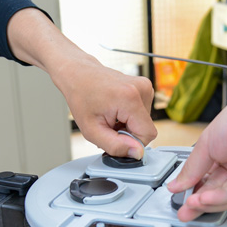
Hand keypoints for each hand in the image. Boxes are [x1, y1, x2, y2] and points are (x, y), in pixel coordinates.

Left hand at [7, 9, 156, 156]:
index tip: (115, 135)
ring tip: (111, 115)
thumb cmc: (81, 96)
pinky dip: (129, 116)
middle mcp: (142, 89)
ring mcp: (145, 86)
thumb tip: (137, 153)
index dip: (132, 142)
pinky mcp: (145, 86)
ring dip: (128, 124)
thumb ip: (115, 146)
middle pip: (145, 128)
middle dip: (128, 132)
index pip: (148, 134)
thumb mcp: (91, 130)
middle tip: (109, 124)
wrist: (78, 73)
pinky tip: (116, 109)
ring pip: (144, 121)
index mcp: (130, 98)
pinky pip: (142, 112)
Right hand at [167, 95, 226, 221]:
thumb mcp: (206, 143)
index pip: (203, 172)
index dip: (190, 184)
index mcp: (221, 146)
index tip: (177, 193)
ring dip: (207, 201)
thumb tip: (177, 184)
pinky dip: (220, 198)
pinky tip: (206, 200)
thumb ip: (191, 168)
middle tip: (183, 211)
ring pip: (225, 194)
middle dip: (197, 200)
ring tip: (191, 205)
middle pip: (214, 186)